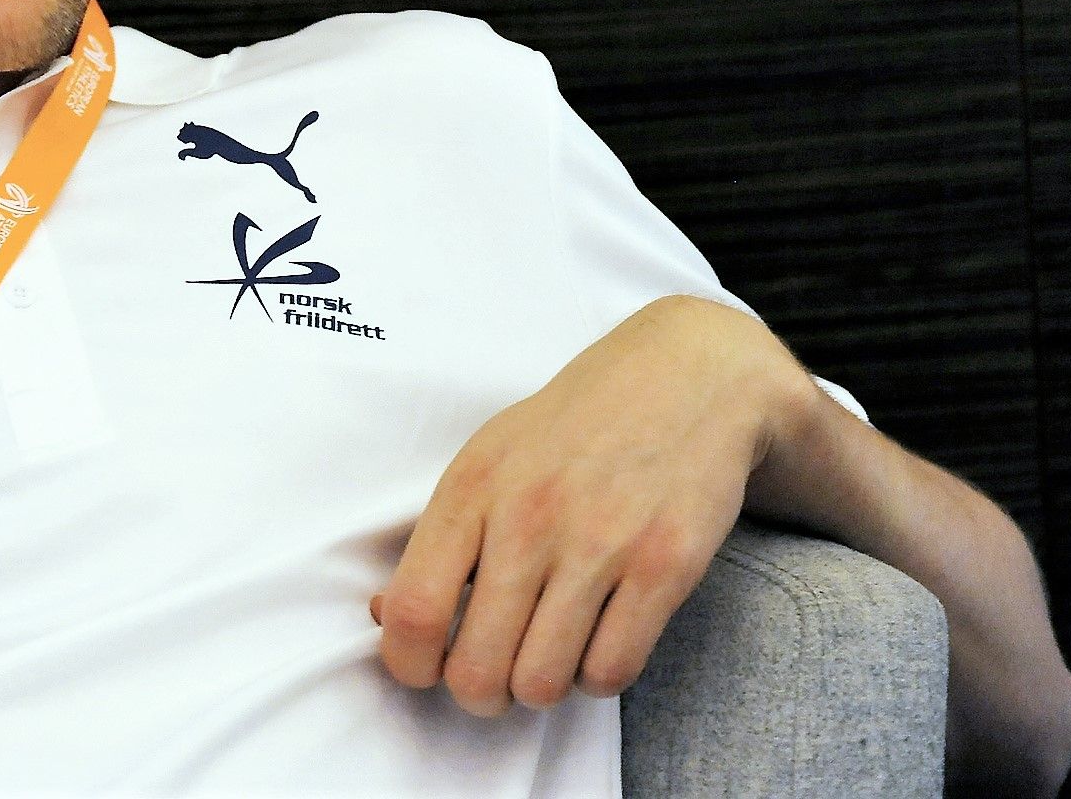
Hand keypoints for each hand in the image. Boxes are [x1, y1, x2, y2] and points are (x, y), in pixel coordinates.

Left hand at [369, 294, 817, 715]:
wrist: (686, 376)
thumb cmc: (574, 426)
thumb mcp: (489, 457)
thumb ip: (439, 537)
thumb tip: (383, 615)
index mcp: (474, 488)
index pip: (413, 609)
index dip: (408, 664)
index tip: (424, 669)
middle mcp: (530, 517)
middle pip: (475, 666)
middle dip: (478, 693)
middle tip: (493, 677)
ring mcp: (601, 544)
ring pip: (542, 682)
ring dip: (539, 689)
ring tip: (546, 656)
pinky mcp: (665, 567)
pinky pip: (611, 672)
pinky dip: (596, 678)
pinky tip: (596, 641)